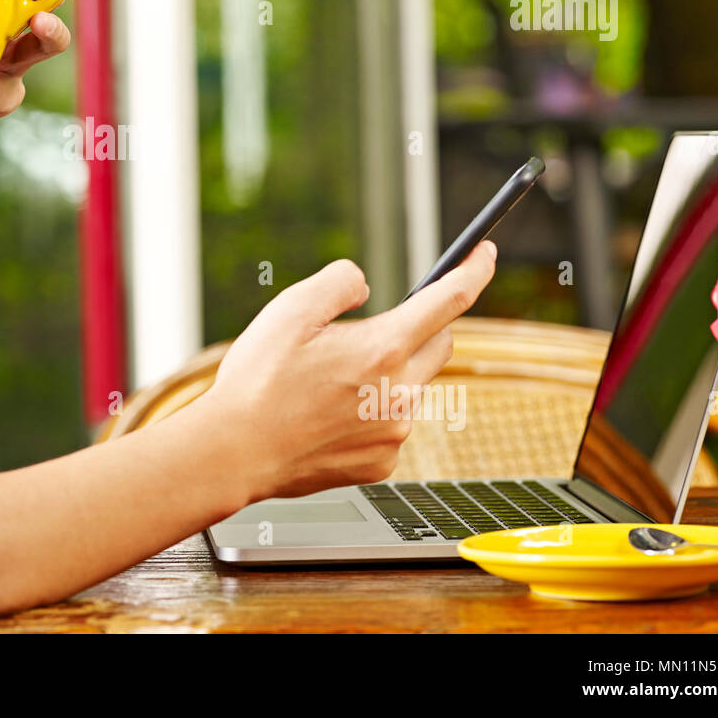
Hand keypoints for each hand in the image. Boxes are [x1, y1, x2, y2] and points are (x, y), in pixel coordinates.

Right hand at [204, 242, 496, 502]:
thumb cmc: (257, 383)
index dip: (474, 270)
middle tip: (370, 329)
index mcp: (382, 349)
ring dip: (387, 375)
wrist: (235, 453)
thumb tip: (364, 284)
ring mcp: (394, 433)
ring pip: (411, 387)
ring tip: (327, 384)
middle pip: (438, 344)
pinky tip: (327, 416)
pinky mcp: (382, 462)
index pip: (450, 300)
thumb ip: (338, 282)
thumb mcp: (290, 309)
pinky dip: (372, 413)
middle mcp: (400, 393)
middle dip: (419, 327)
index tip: (483, 254)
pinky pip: (392, 425)